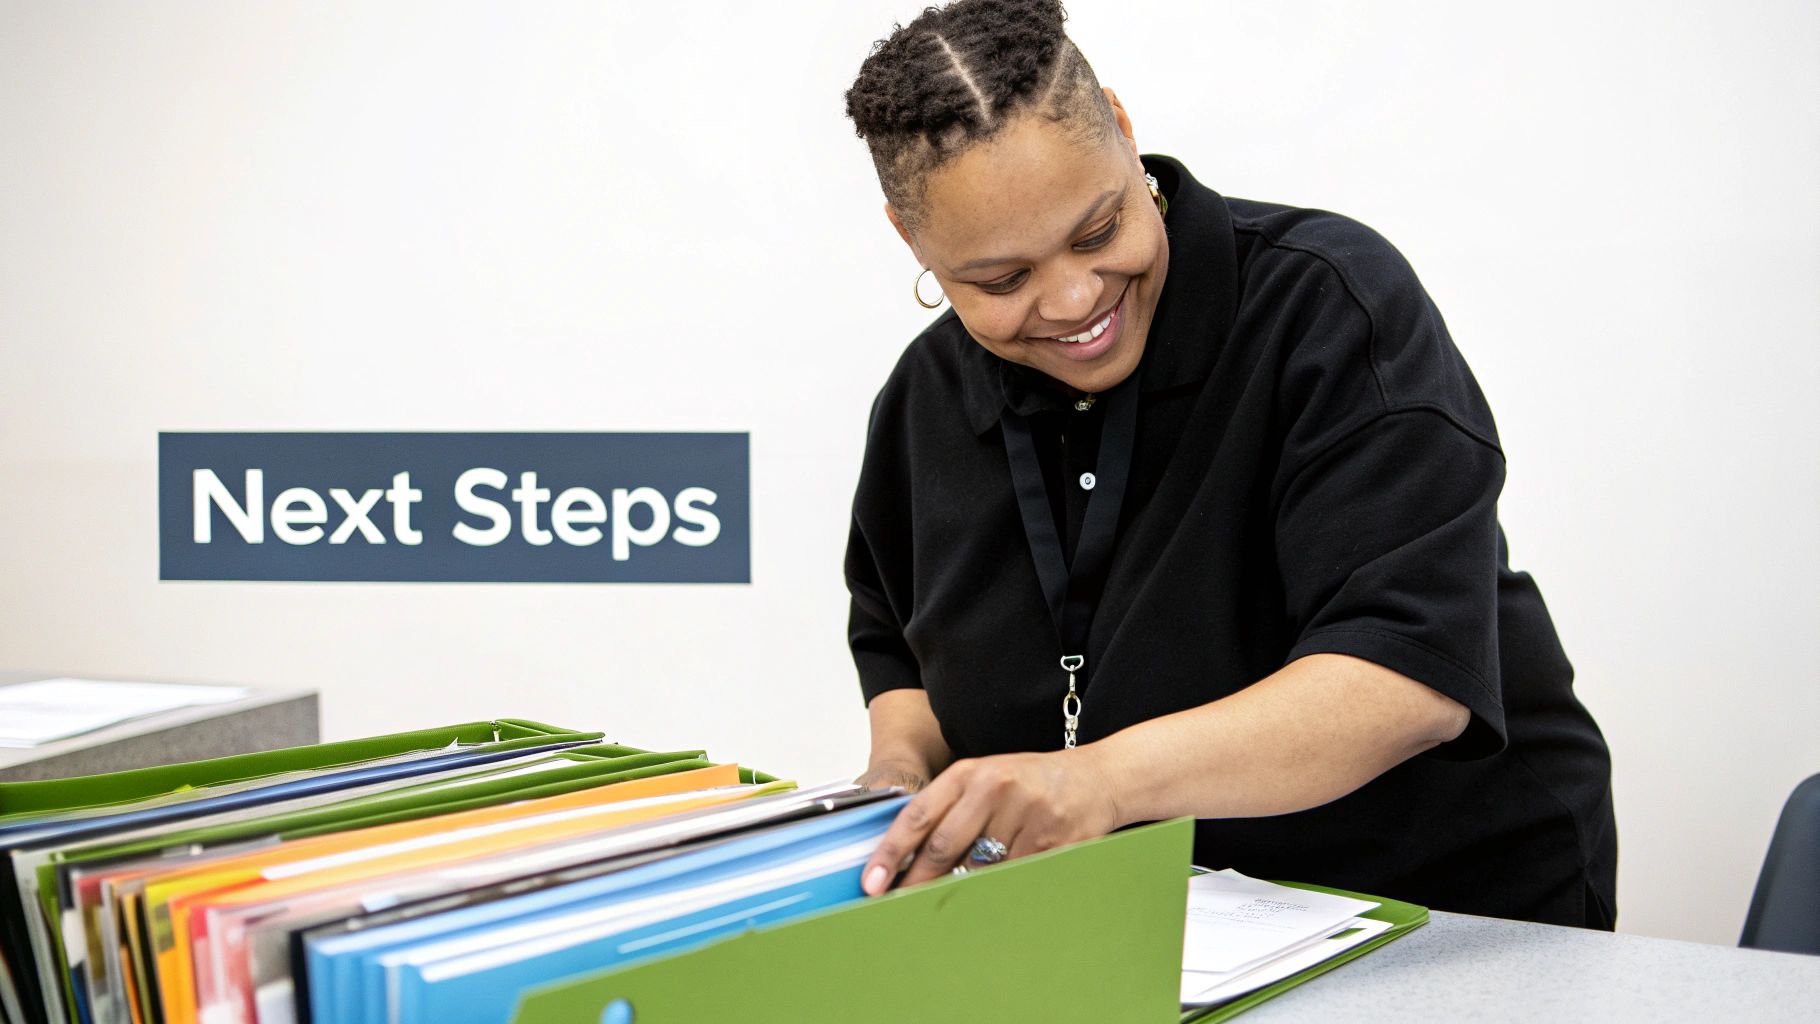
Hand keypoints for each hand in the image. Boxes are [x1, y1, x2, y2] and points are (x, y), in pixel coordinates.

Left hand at [859, 748, 1119, 894]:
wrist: (1098, 778)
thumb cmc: (1034, 783)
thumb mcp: (988, 780)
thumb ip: (950, 810)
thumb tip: (906, 860)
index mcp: (971, 771)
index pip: (919, 815)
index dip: (891, 852)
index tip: (872, 881)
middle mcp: (995, 787)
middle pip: (942, 847)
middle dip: (915, 883)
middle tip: (897, 907)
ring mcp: (1024, 814)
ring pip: (977, 870)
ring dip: (960, 892)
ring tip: (947, 905)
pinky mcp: (1051, 841)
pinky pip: (1013, 879)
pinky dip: (997, 893)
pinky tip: (991, 899)